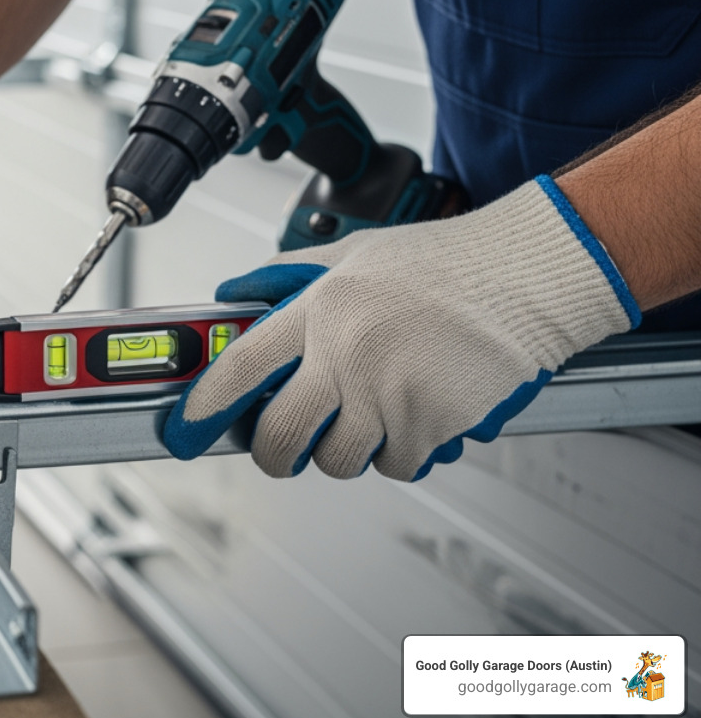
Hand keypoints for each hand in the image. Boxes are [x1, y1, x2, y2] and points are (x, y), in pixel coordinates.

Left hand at [163, 176, 639, 480]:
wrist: (528, 274)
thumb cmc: (449, 261)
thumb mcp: (354, 252)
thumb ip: (290, 275)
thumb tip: (238, 290)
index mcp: (321, 311)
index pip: (241, 367)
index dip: (204, 407)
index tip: (187, 429)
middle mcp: (346, 355)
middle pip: (279, 436)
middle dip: (273, 454)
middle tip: (283, 450)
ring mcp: (389, 395)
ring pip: (338, 460)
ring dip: (347, 450)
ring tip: (370, 414)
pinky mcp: (431, 425)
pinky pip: (397, 465)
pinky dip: (403, 453)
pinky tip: (417, 415)